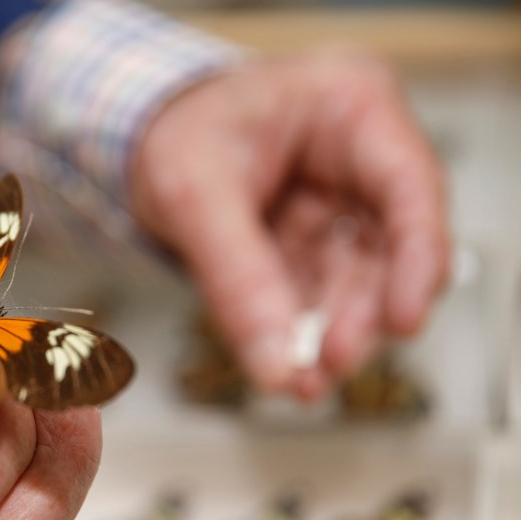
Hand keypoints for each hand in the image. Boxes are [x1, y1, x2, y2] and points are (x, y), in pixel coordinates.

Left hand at [131, 49, 449, 398]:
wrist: (137, 133)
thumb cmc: (172, 129)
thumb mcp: (193, 194)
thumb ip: (236, 278)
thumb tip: (275, 367)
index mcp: (349, 105)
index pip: (409, 184)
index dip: (417, 257)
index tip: (402, 322)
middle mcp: (358, 153)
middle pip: (387, 242)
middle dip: (359, 311)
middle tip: (328, 364)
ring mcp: (337, 201)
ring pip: (353, 278)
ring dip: (330, 332)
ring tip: (302, 381)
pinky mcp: (310, 240)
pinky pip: (312, 291)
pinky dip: (298, 329)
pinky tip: (285, 366)